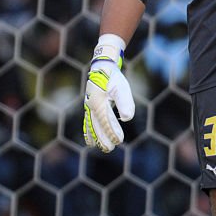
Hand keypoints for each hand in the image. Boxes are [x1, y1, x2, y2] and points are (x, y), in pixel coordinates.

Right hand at [83, 34, 134, 152]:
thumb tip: (127, 118)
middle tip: (110, 149)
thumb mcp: (121, 88)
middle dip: (103, 138)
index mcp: (99, 102)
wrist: (102, 66)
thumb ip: (124, 102)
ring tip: (99, 147)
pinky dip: (88, 131)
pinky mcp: (90, 105)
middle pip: (97, 126)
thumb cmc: (113, 77)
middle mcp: (92, 106)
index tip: (118, 141)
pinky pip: (88, 121)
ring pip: (91, 125)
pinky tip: (90, 139)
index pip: (106, 121)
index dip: (112, 132)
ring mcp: (89, 106)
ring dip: (95, 136)